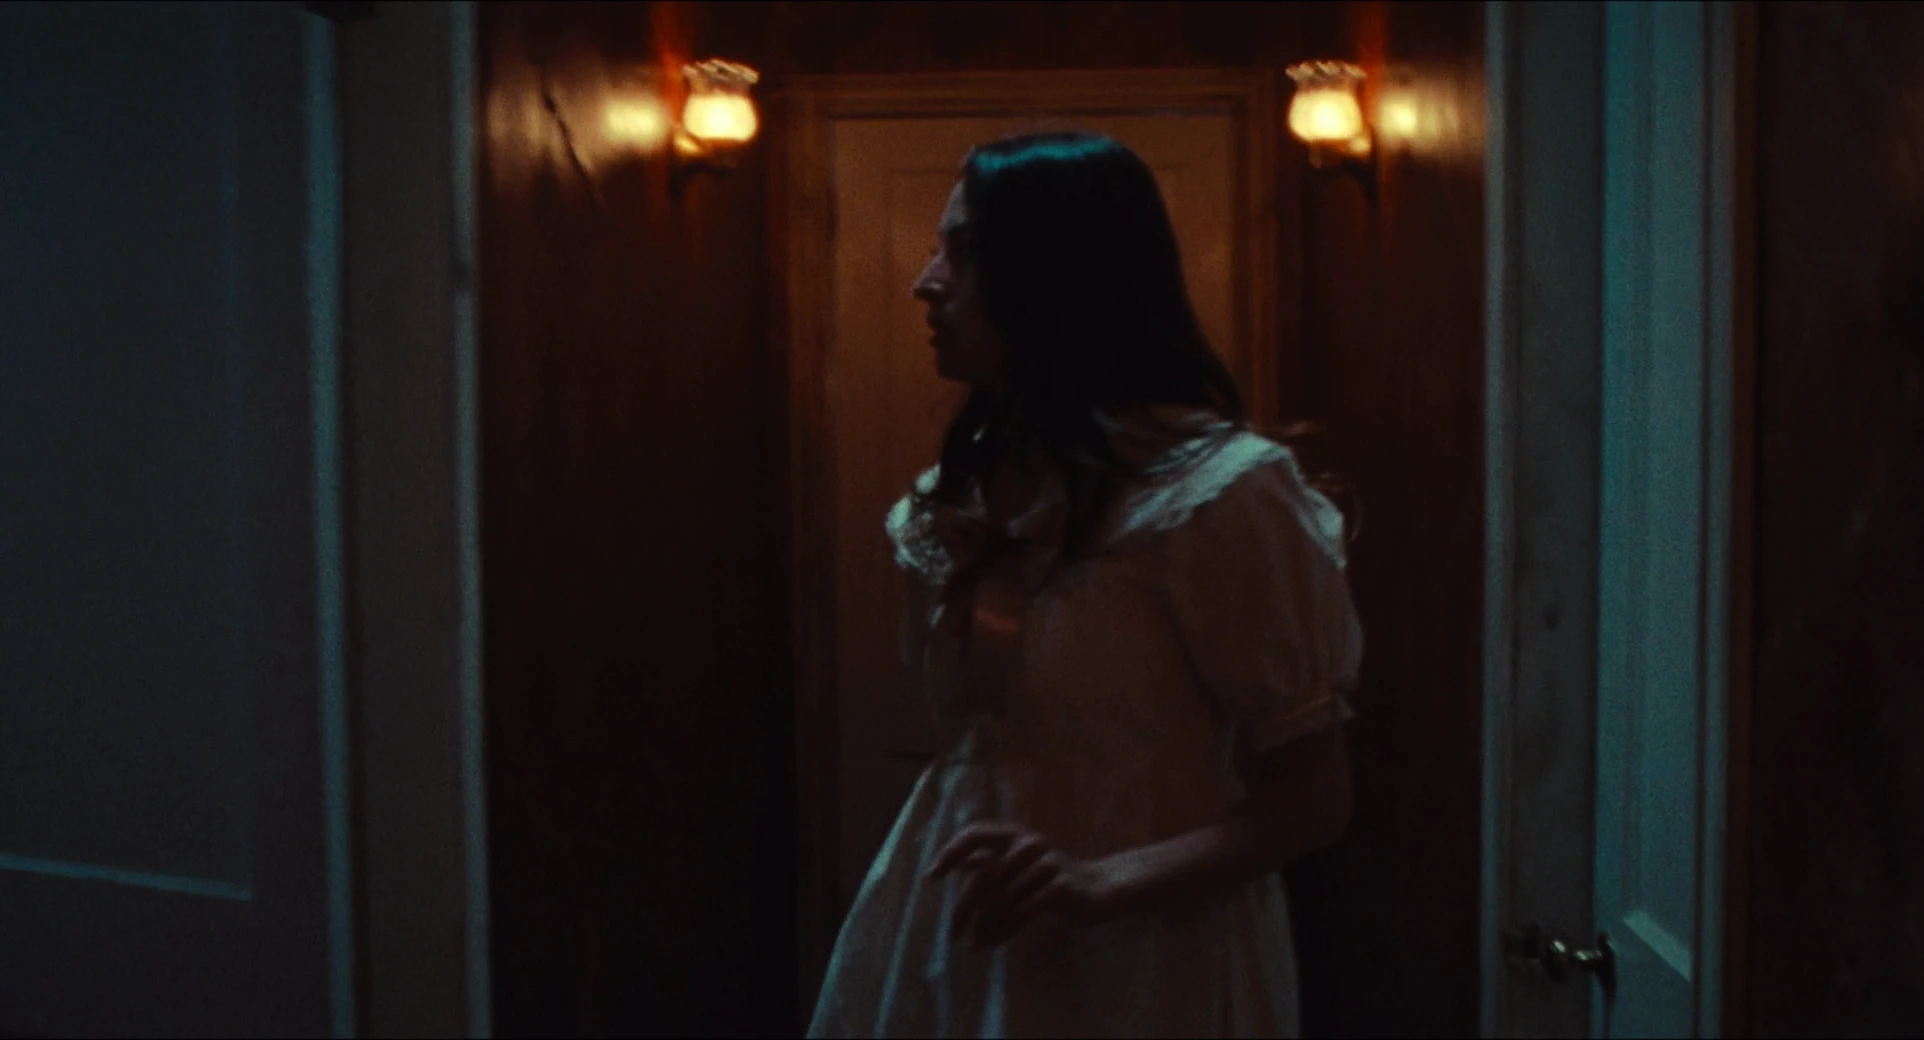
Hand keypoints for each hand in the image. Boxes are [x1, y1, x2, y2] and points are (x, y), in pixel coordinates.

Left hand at [927, 822, 1115, 946]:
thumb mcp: (1020, 864)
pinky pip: (1019, 912)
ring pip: (1000, 899)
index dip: (951, 852)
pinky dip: (1001, 931)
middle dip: (964, 908)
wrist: (1101, 889)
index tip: (933, 876)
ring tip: (974, 945)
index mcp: (1015, 834)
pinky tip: (993, 944)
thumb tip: (956, 865)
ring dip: (982, 927)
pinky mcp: (1058, 887)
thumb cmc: (1053, 877)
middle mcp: (1028, 843)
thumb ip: (991, 862)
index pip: (976, 834)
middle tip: (953, 933)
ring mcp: (1045, 864)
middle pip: (984, 877)